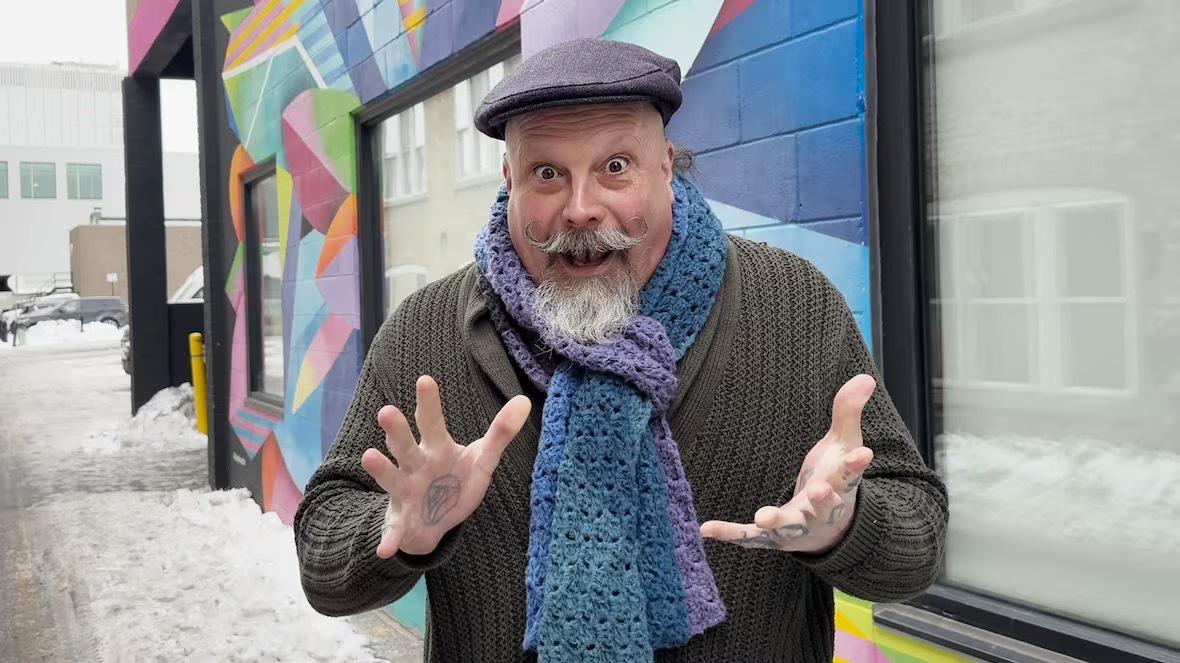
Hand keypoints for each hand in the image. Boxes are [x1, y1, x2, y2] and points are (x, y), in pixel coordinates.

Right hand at [360, 375, 530, 558]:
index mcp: (436, 448)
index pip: (432, 422)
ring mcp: (405, 492)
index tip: (426, 380)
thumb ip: (501, 432)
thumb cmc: (456, 480)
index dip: (429, 402)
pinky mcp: (401, 522)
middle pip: (405, 445)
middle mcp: (415, 465)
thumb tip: (525, 400)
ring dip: (381, 469)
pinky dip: (389, 539)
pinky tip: (384, 548)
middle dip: (396, 430)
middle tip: (387, 411)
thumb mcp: (482, 459)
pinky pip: (394, 531)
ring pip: (391, 478)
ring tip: (369, 457)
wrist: (436, 521)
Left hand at [700, 374, 875, 553]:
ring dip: (777, 520)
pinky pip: (751, 538)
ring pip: (789, 525)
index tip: (865, 454)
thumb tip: (865, 378)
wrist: (829, 531)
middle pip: (825, 506)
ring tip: (763, 516)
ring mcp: (797, 527)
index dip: (856, 465)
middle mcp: (822, 511)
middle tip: (819, 490)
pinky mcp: (773, 538)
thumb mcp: (842, 445)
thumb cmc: (832, 479)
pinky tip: (707, 528)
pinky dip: (731, 534)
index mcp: (840, 486)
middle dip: (823, 499)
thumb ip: (848, 413)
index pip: (850, 474)